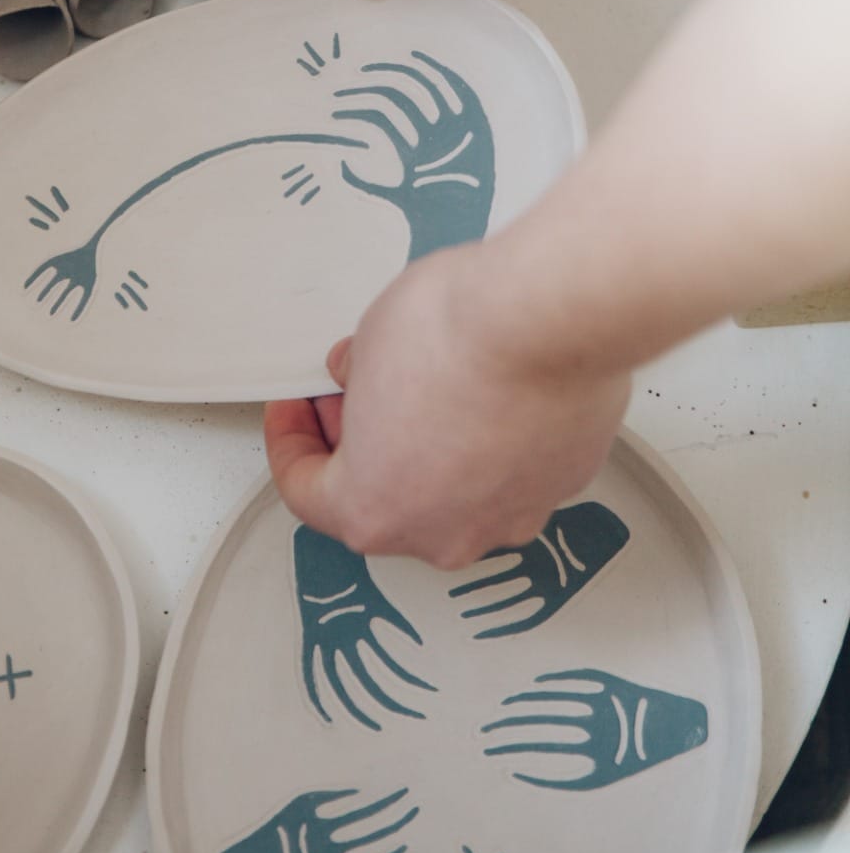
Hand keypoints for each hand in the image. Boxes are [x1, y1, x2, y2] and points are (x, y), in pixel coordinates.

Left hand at [264, 243, 629, 568]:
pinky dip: (491, 442)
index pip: (307, 493)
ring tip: (429, 388)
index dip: (292, 441)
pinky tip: (489, 393)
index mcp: (372, 510)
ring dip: (430, 449)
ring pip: (452, 493)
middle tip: (356, 393)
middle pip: (384, 499)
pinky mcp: (560, 488)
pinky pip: (509, 473)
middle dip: (363, 445)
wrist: (550, 318)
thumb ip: (355, 377)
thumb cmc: (454, 334)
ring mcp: (508, 518)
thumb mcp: (368, 342)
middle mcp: (442, 535)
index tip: (296, 409)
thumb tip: (359, 380)